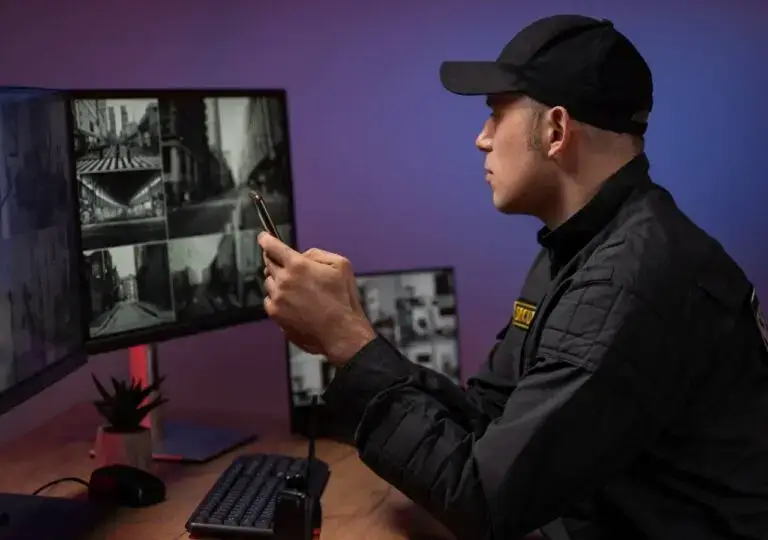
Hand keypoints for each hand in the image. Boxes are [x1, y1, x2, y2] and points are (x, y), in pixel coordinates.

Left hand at [258, 233, 375, 364]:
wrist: (340, 332)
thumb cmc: (343, 299)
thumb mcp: (340, 265)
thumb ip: (317, 254)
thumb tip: (302, 255)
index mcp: (298, 265)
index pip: (273, 247)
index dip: (266, 240)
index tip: (263, 238)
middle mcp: (283, 280)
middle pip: (268, 264)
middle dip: (275, 261)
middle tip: (286, 266)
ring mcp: (277, 299)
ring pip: (269, 283)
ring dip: (278, 281)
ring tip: (296, 290)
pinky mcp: (275, 315)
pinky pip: (270, 301)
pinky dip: (277, 299)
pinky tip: (293, 304)